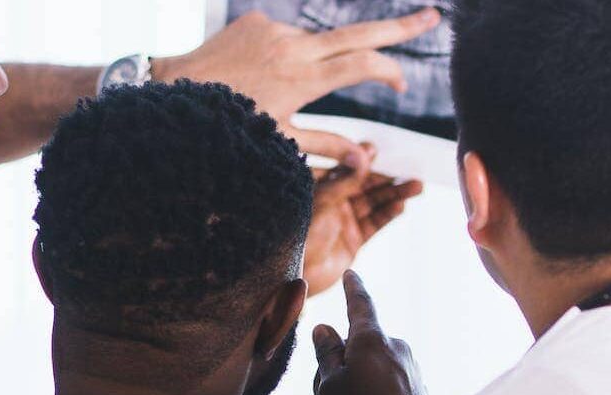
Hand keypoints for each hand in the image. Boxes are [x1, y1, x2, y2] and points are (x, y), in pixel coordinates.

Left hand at [152, 8, 444, 165]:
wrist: (176, 90)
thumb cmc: (229, 124)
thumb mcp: (280, 141)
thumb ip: (327, 145)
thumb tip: (368, 161)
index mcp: (301, 79)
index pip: (362, 64)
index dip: (389, 71)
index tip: (400, 84)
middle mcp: (293, 47)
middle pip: (360, 32)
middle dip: (400, 26)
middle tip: (434, 17)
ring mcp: (275, 29)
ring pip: (317, 43)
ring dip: (316, 63)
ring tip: (274, 91)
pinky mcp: (258, 19)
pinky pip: (287, 36)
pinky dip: (288, 55)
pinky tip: (260, 76)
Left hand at [305, 151, 424, 295]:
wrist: (294, 276)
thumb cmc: (298, 235)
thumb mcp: (321, 202)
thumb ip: (344, 180)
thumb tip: (365, 155)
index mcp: (318, 188)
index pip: (345, 168)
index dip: (362, 159)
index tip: (378, 149)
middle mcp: (332, 202)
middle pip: (365, 185)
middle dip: (387, 177)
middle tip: (409, 168)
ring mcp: (344, 221)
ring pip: (374, 203)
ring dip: (395, 194)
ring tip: (416, 186)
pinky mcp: (353, 241)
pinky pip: (374, 224)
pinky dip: (388, 214)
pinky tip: (401, 205)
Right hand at [314, 272, 430, 394]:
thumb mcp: (329, 386)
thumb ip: (326, 354)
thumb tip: (326, 329)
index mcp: (372, 340)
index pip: (360, 305)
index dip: (353, 289)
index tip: (352, 275)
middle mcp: (397, 348)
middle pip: (362, 345)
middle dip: (343, 361)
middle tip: (327, 392)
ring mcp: (412, 369)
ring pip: (375, 366)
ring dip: (359, 380)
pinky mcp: (419, 390)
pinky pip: (390, 384)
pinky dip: (377, 394)